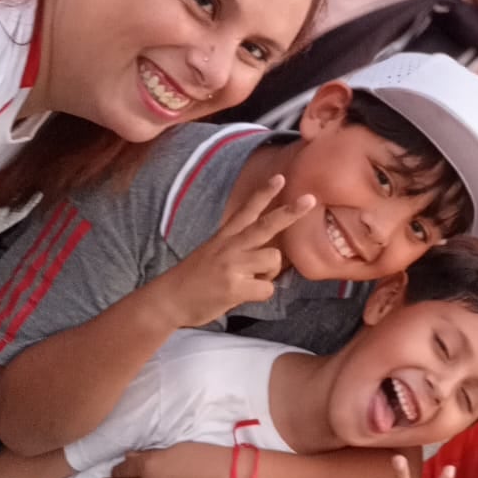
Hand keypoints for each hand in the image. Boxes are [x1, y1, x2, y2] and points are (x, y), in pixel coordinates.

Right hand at [151, 175, 314, 328]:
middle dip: (289, 212)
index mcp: (224, 237)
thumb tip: (270, 253)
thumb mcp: (213, 254)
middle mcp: (229, 246)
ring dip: (269, 273)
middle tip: (310, 200)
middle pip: (266, 225)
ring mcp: (232, 265)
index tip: (281, 177)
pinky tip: (243, 295)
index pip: (247, 210)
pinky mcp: (234, 286)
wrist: (167, 300)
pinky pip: (267, 288)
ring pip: (273, 259)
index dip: (264, 193)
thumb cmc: (193, 280)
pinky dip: (261, 293)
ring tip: (251, 280)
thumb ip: (239, 249)